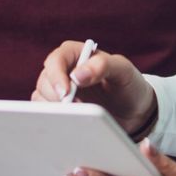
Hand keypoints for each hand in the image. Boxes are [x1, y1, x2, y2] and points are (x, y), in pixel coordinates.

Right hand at [33, 41, 154, 134]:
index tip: (66, 92)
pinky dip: (54, 118)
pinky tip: (72, 121)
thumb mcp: (123, 70)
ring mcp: (58, 89)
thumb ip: (103, 66)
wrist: (134, 112)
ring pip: (41, 97)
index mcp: (76, 54)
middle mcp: (63, 70)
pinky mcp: (58, 107)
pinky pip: (44, 112)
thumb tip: (77, 75)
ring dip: (56, 108)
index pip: (56, 60)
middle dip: (57, 96)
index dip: (57, 75)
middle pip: (45, 81)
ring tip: (79, 114)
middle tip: (77, 107)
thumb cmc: (128, 85)